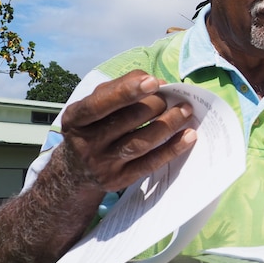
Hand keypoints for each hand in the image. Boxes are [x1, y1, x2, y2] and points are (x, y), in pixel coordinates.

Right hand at [60, 70, 197, 192]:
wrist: (74, 172)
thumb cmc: (91, 128)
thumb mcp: (92, 105)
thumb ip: (119, 88)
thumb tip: (156, 82)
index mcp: (76, 118)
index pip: (99, 104)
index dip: (127, 92)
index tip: (153, 82)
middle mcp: (86, 143)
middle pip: (127, 120)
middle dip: (156, 104)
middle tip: (173, 98)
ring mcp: (103, 164)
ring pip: (141, 142)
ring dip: (168, 124)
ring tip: (186, 111)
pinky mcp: (119, 180)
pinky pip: (150, 163)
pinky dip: (172, 149)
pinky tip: (189, 136)